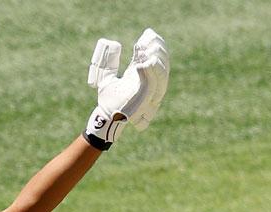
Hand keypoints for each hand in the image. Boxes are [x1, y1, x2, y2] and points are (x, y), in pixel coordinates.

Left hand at [83, 28, 169, 149]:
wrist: (106, 119)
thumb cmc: (108, 102)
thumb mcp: (107, 78)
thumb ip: (110, 63)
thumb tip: (111, 45)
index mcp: (143, 77)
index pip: (156, 57)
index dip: (155, 44)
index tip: (147, 33)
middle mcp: (150, 84)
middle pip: (164, 63)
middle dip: (158, 49)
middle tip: (146, 40)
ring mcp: (150, 92)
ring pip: (162, 73)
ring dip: (156, 59)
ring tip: (145, 49)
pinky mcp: (145, 100)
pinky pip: (152, 85)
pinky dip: (149, 73)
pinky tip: (141, 64)